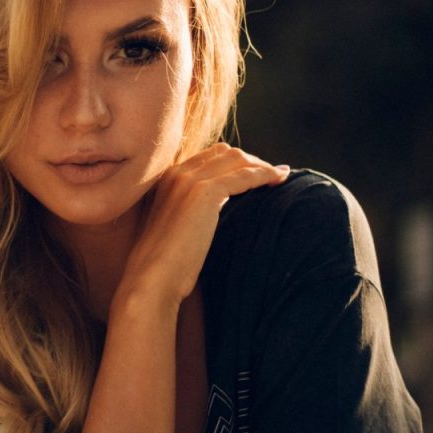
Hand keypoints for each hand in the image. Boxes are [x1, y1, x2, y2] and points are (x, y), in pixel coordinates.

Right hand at [118, 146, 288, 307]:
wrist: (152, 278)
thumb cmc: (164, 264)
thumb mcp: (175, 227)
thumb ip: (190, 211)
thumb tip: (215, 210)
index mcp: (167, 178)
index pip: (209, 157)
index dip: (235, 162)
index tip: (254, 173)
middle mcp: (177, 172)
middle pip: (225, 153)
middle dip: (251, 161)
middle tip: (272, 175)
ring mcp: (189, 180)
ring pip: (237, 160)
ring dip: (262, 166)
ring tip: (280, 177)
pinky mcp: (204, 193)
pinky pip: (244, 175)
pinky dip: (265, 175)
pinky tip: (278, 182)